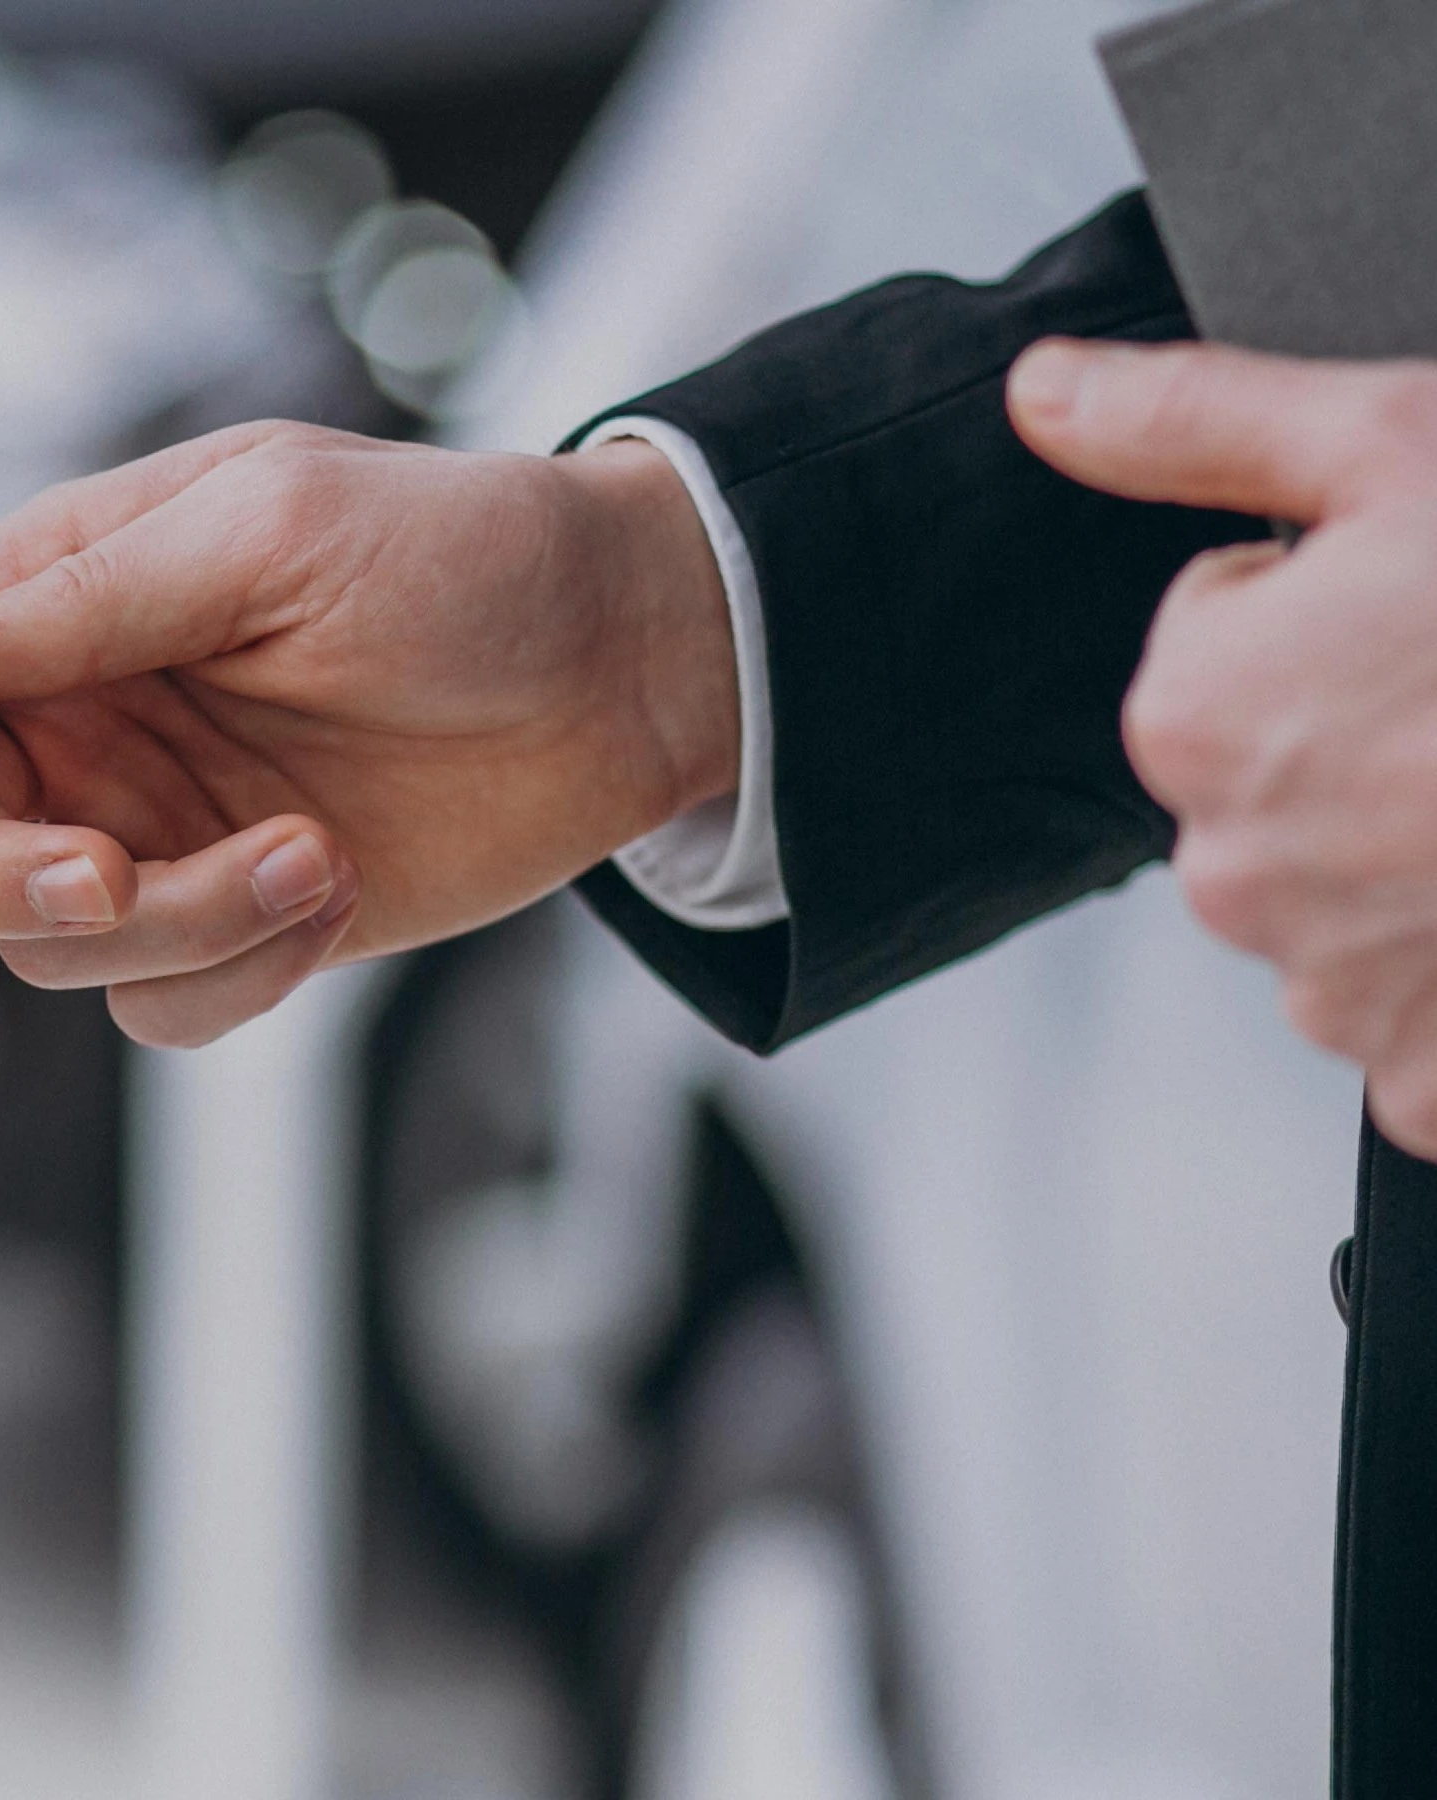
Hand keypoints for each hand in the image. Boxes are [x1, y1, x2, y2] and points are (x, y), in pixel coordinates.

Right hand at [0, 421, 737, 1044]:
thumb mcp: (267, 528)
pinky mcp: (234, 919)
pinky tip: (329, 886)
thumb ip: (76, 598)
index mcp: (55, 603)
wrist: (631, 667)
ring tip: (306, 851)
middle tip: (115, 867)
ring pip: (49, 945)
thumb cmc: (463, 555)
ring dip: (174, 923)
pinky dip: (237, 970)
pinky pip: (159, 1003)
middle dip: (10, 879)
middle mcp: (80, 724)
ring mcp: (152, 829)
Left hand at [1014, 339, 1436, 1153]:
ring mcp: (1333, 995)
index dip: (1342, 607)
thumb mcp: (1397, 443)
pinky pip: (1429, 1031)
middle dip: (1377, 741)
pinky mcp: (1429, 1085)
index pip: (1224, 643)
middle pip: (1285, 782)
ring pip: (1360, 902)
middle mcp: (1229, 872)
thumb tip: (1041, 391)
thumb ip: (1193, 422)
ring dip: (1433, 861)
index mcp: (1191, 719)